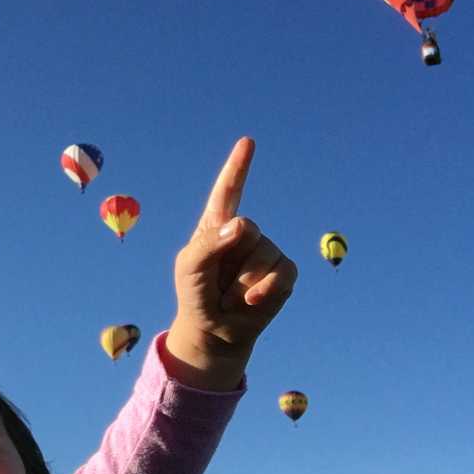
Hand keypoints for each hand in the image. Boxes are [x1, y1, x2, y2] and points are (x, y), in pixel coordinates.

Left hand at [164, 138, 296, 389]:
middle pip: (248, 229)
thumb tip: (242, 226)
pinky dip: (265, 291)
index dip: (238, 167)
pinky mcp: (284, 274)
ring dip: (243, 283)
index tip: (248, 142)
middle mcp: (245, 234)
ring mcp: (266, 252)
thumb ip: (208, 243)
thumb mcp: (188, 267)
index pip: (228, 191)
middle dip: (232, 260)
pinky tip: (251, 302)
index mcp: (216, 225)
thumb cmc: (196, 293)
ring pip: (264, 255)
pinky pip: (283, 273)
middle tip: (218, 282)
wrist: (214, 330)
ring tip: (232, 295)